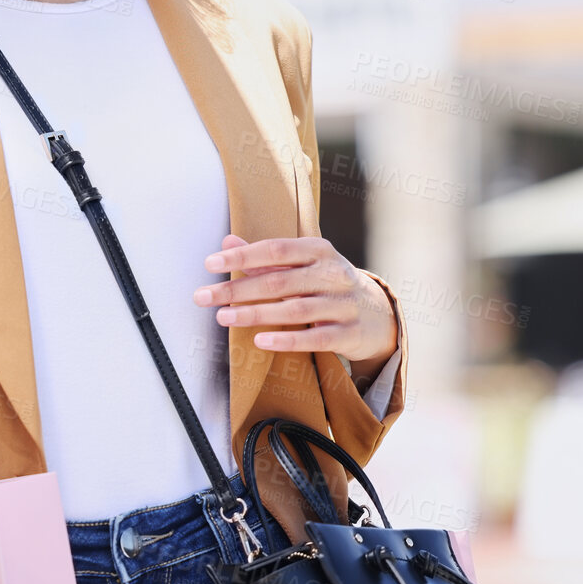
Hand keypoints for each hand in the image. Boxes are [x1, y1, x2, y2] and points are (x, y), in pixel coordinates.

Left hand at [195, 235, 397, 370]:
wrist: (378, 312)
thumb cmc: (327, 283)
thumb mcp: (303, 264)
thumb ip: (265, 257)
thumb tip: (226, 242)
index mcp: (319, 250)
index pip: (275, 250)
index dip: (241, 256)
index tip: (210, 264)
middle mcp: (333, 274)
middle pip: (278, 282)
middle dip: (237, 289)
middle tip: (204, 297)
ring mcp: (344, 304)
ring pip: (294, 309)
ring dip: (254, 314)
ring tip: (223, 317)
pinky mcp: (349, 333)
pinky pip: (315, 338)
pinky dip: (286, 340)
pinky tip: (260, 340)